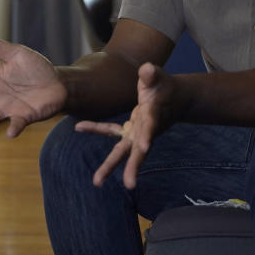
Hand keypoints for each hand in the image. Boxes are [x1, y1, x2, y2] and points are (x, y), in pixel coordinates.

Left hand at [74, 62, 176, 189]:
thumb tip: (147, 70)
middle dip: (134, 166)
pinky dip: (96, 128)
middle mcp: (146, 130)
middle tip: (129, 184)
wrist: (174, 98)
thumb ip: (152, 74)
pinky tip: (79, 126)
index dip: (148, 136)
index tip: (144, 146)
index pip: (152, 127)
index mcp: (155, 116)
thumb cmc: (166, 86)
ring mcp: (138, 132)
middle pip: (139, 151)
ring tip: (97, 181)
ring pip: (124, 151)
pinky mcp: (130, 129)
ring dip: (111, 165)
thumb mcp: (161, 77)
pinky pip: (111, 131)